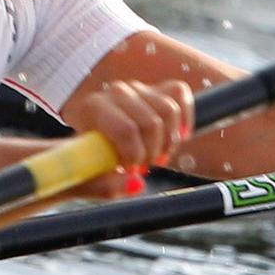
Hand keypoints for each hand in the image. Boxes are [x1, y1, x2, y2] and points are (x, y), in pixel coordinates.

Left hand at [66, 79, 194, 195]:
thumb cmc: (89, 162)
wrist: (89, 144)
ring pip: (170, 110)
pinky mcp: (156, 89)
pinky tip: (178, 137)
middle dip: (152, 152)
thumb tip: (136, 184)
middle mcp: (115, 92)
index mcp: (93, 108)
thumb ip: (108, 186)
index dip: (135, 155)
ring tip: (157, 155)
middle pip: (152, 123)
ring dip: (169, 141)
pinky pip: (180, 94)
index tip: (130, 169)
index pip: (126, 129)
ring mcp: (137, 89)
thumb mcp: (90, 178)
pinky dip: (184, 118)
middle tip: (144, 165)